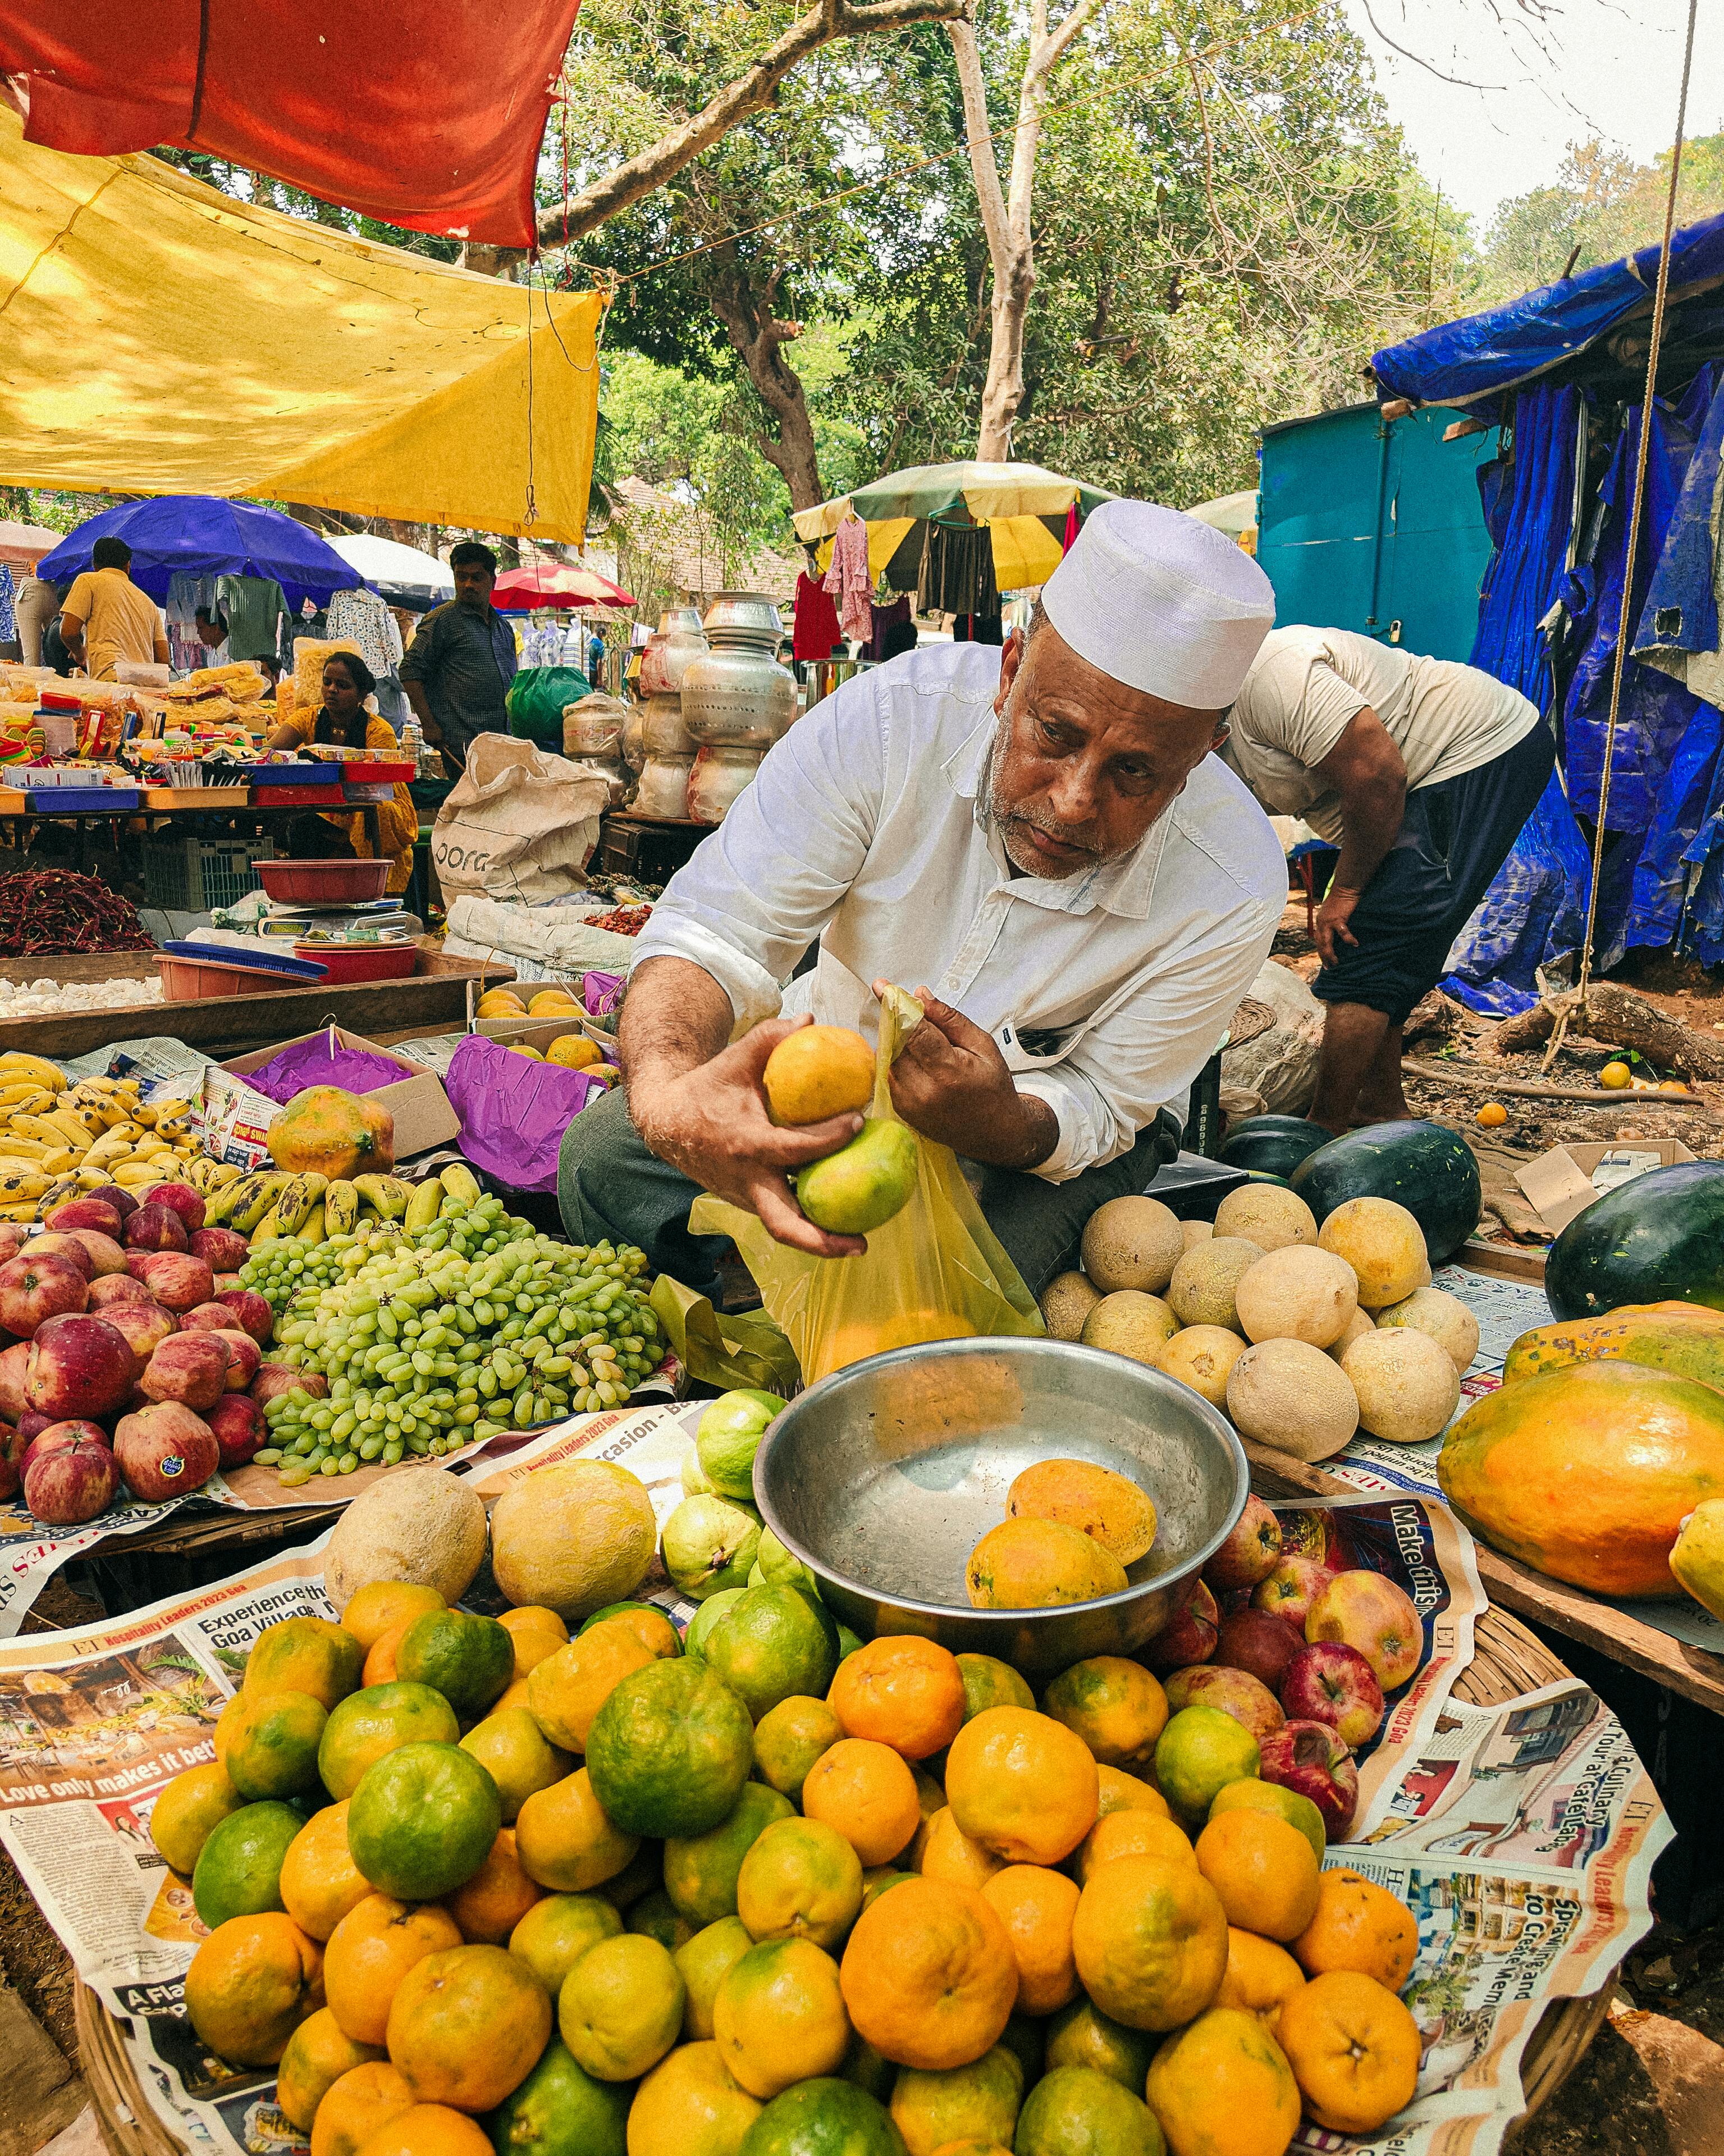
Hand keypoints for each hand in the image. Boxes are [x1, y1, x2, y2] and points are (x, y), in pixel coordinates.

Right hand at [631, 1013, 867, 1257]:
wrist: (665, 1121)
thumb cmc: (707, 1087)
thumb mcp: (737, 1058)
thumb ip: (772, 1037)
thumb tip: (811, 1021)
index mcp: (746, 1144)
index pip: (796, 1149)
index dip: (831, 1138)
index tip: (859, 1121)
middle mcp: (746, 1180)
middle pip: (784, 1225)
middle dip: (823, 1241)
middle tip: (863, 1244)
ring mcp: (744, 1197)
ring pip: (784, 1228)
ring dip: (820, 1240)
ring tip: (859, 1243)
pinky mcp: (746, 1202)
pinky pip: (780, 1214)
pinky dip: (807, 1219)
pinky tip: (838, 1214)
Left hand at [875, 982, 1056, 1168]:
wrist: (994, 1132)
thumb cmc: (993, 1086)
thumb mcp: (982, 1046)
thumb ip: (950, 1019)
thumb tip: (920, 995)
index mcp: (948, 1071)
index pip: (913, 1031)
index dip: (896, 1006)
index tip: (882, 987)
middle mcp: (923, 1090)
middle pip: (895, 1042)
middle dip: (897, 1021)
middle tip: (905, 1008)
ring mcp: (909, 1103)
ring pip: (888, 1057)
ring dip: (896, 1041)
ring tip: (920, 1040)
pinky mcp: (902, 1110)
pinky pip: (889, 1074)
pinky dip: (897, 1060)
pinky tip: (917, 1059)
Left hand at [1313, 886, 1362, 968]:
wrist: (1345, 888)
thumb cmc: (1341, 899)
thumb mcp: (1332, 913)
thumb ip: (1331, 922)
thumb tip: (1334, 932)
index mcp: (1320, 922)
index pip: (1318, 940)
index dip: (1321, 952)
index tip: (1324, 962)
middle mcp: (1321, 923)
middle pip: (1320, 944)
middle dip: (1324, 957)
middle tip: (1329, 968)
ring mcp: (1328, 922)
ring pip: (1327, 943)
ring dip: (1330, 954)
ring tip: (1336, 963)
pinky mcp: (1338, 918)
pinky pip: (1343, 933)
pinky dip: (1348, 939)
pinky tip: (1355, 944)